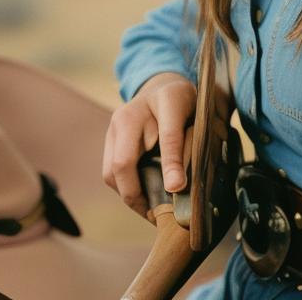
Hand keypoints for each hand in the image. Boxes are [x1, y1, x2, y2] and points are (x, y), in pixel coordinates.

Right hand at [102, 71, 196, 218]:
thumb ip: (185, 145)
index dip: (171, 166)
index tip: (177, 191)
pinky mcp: (109, 141)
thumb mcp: (192, 116)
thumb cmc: (182, 102)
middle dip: (137, 195)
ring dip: (129, 194)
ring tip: (152, 210)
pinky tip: (144, 196)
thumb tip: (176, 187)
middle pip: (121, 165)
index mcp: (159, 101)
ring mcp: (113, 129)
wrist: (163, 86)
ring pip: (111, 173)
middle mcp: (125, 116)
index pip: (166, 138)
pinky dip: (126, 187)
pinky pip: (111, 172)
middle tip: (159, 215)